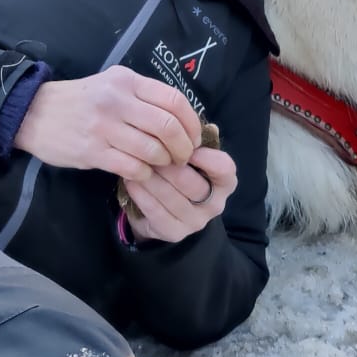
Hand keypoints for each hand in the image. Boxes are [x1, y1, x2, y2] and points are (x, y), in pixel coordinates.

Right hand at [15, 68, 201, 179]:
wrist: (34, 113)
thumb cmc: (81, 101)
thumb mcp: (112, 85)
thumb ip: (144, 97)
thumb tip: (182, 120)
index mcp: (127, 81)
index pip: (175, 100)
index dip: (192, 123)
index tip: (194, 138)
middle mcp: (118, 101)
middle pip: (168, 127)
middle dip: (183, 147)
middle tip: (183, 158)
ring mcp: (104, 126)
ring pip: (152, 150)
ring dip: (164, 163)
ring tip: (163, 166)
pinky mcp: (92, 151)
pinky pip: (132, 167)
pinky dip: (144, 173)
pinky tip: (141, 173)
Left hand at [122, 146, 237, 244]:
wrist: (165, 211)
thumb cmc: (181, 174)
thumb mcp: (192, 158)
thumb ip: (193, 143)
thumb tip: (192, 123)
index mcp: (225, 183)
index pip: (225, 169)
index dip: (206, 157)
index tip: (186, 146)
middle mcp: (215, 205)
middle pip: (192, 183)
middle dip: (168, 165)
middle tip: (149, 150)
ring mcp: (195, 222)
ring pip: (170, 197)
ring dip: (151, 178)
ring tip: (136, 162)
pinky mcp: (174, 233)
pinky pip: (155, 211)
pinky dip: (141, 194)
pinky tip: (131, 181)